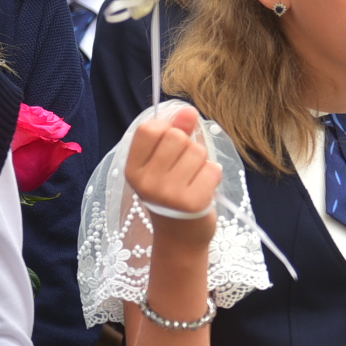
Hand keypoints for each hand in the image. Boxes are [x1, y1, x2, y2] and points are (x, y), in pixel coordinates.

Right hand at [125, 107, 219, 245]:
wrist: (180, 237)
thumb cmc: (172, 193)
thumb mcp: (164, 163)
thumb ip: (174, 133)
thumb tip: (188, 109)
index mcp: (132, 168)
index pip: (149, 128)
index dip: (168, 129)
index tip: (170, 145)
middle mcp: (146, 182)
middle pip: (177, 137)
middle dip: (188, 146)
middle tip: (184, 168)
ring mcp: (168, 194)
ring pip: (198, 151)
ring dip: (202, 162)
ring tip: (193, 180)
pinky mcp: (192, 203)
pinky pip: (213, 169)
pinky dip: (213, 176)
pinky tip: (203, 189)